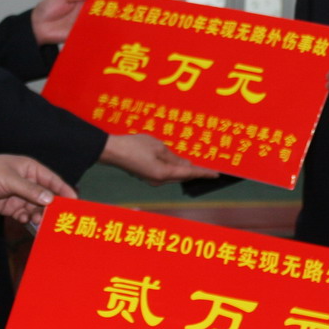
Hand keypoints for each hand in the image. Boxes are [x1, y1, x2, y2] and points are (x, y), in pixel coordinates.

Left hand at [0, 153, 74, 225]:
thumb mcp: (10, 179)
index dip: (65, 191)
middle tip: (56, 219)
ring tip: (36, 221)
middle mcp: (29, 183)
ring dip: (38, 215)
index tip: (75, 203)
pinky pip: (25, 215)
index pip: (54, 181)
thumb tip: (50, 199)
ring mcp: (21, 196)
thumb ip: (30, 190)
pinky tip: (23, 220)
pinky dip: (26, 219)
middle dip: (51, 208)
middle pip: (47, 197)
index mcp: (32, 170)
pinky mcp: (12, 207)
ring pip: (37, 209)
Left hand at [31, 0, 114, 44]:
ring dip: (106, 19)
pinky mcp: (79, 33)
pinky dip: (98, 32)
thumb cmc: (47, 9)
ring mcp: (81, 23)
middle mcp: (82, 12)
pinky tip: (107, 30)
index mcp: (79, 1)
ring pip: (97, 20)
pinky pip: (90, 32)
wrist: (37, 26)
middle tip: (119, 3)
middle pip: (99, 8)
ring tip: (118, 15)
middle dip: (109, 5)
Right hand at [101, 133, 218, 185]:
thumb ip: (174, 156)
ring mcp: (152, 180)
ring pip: (174, 175)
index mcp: (164, 174)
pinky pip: (165, 173)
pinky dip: (174, 168)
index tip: (217, 174)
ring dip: (185, 169)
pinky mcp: (147, 176)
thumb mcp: (158, 147)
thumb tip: (186, 163)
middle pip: (183, 176)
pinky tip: (179, 161)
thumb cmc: (134, 146)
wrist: (112, 151)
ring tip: (197, 162)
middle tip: (210, 167)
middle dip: (196, 172)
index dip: (204, 172)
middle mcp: (159, 181)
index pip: (189, 173)